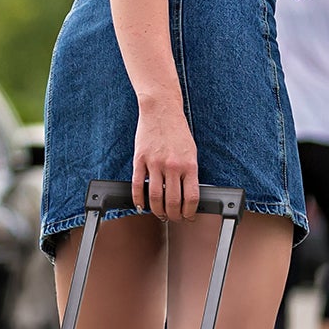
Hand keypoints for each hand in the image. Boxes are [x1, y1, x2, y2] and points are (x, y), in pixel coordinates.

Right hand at [133, 96, 198, 221]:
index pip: (191, 197)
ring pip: (155, 197)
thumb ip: (189, 173)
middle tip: (173, 218)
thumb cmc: (177, 131)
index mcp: (189, 164)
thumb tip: (187, 196)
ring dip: (157, 211)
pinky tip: (141, 205)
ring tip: (159, 214)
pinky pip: (138, 186)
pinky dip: (138, 200)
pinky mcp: (140, 160)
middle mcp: (172, 166)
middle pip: (172, 201)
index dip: (189, 212)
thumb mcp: (191, 152)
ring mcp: (155, 163)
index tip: (188, 216)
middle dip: (174, 215)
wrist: (161, 110)